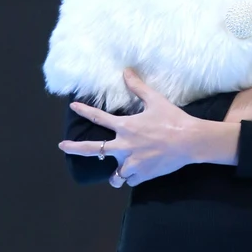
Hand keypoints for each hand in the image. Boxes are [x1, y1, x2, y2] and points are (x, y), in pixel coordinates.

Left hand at [59, 69, 204, 187]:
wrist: (189, 141)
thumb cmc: (172, 119)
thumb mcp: (155, 100)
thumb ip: (138, 87)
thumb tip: (126, 70)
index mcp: (125, 127)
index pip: (99, 118)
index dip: (84, 111)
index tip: (73, 107)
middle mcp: (123, 146)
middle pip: (92, 150)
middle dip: (75, 148)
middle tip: (62, 147)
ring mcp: (131, 162)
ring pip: (114, 174)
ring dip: (115, 174)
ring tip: (117, 174)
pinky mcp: (142, 175)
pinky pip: (130, 180)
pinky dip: (132, 178)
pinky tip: (138, 174)